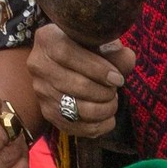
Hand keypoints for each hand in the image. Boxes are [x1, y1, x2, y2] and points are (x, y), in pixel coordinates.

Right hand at [28, 22, 134, 140]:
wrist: (63, 65)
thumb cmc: (84, 51)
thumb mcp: (96, 44)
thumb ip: (113, 52)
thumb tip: (128, 58)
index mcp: (47, 40)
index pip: (68, 55)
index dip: (97, 69)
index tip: (118, 79)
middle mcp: (38, 66)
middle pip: (75, 85)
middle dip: (104, 92)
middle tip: (116, 90)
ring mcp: (41, 92)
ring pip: (77, 109)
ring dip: (104, 109)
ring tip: (112, 101)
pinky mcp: (48, 113)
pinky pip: (77, 127)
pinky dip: (99, 126)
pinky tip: (108, 117)